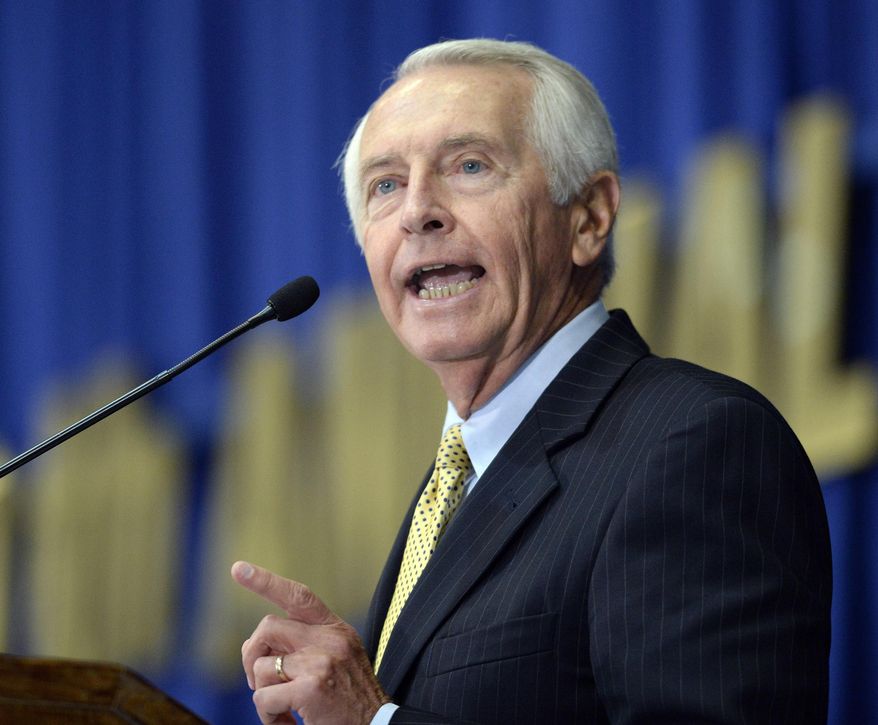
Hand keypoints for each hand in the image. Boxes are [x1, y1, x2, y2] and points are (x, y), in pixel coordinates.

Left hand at [232, 561, 390, 724]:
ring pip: (261, 666)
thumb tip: (260, 643)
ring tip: (281, 709)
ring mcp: (320, 661)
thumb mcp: (339, 657)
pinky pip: (264, 697)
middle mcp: (329, 639)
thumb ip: (309, 642)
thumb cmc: (351, 698)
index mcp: (335, 628)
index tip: (238, 569)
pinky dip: (268, 715)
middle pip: (268, 627)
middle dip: (252, 654)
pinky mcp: (311, 688)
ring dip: (262, 694)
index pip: (299, 595)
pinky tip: (286, 721)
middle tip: (258, 682)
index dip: (266, 581)